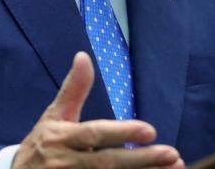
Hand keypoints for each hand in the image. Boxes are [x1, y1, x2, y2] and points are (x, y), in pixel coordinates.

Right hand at [12, 52, 183, 167]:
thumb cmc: (41, 146)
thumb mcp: (53, 116)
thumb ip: (73, 89)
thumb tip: (83, 56)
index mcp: (60, 138)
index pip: (94, 135)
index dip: (121, 133)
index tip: (150, 130)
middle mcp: (64, 162)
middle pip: (107, 163)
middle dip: (141, 160)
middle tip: (172, 155)